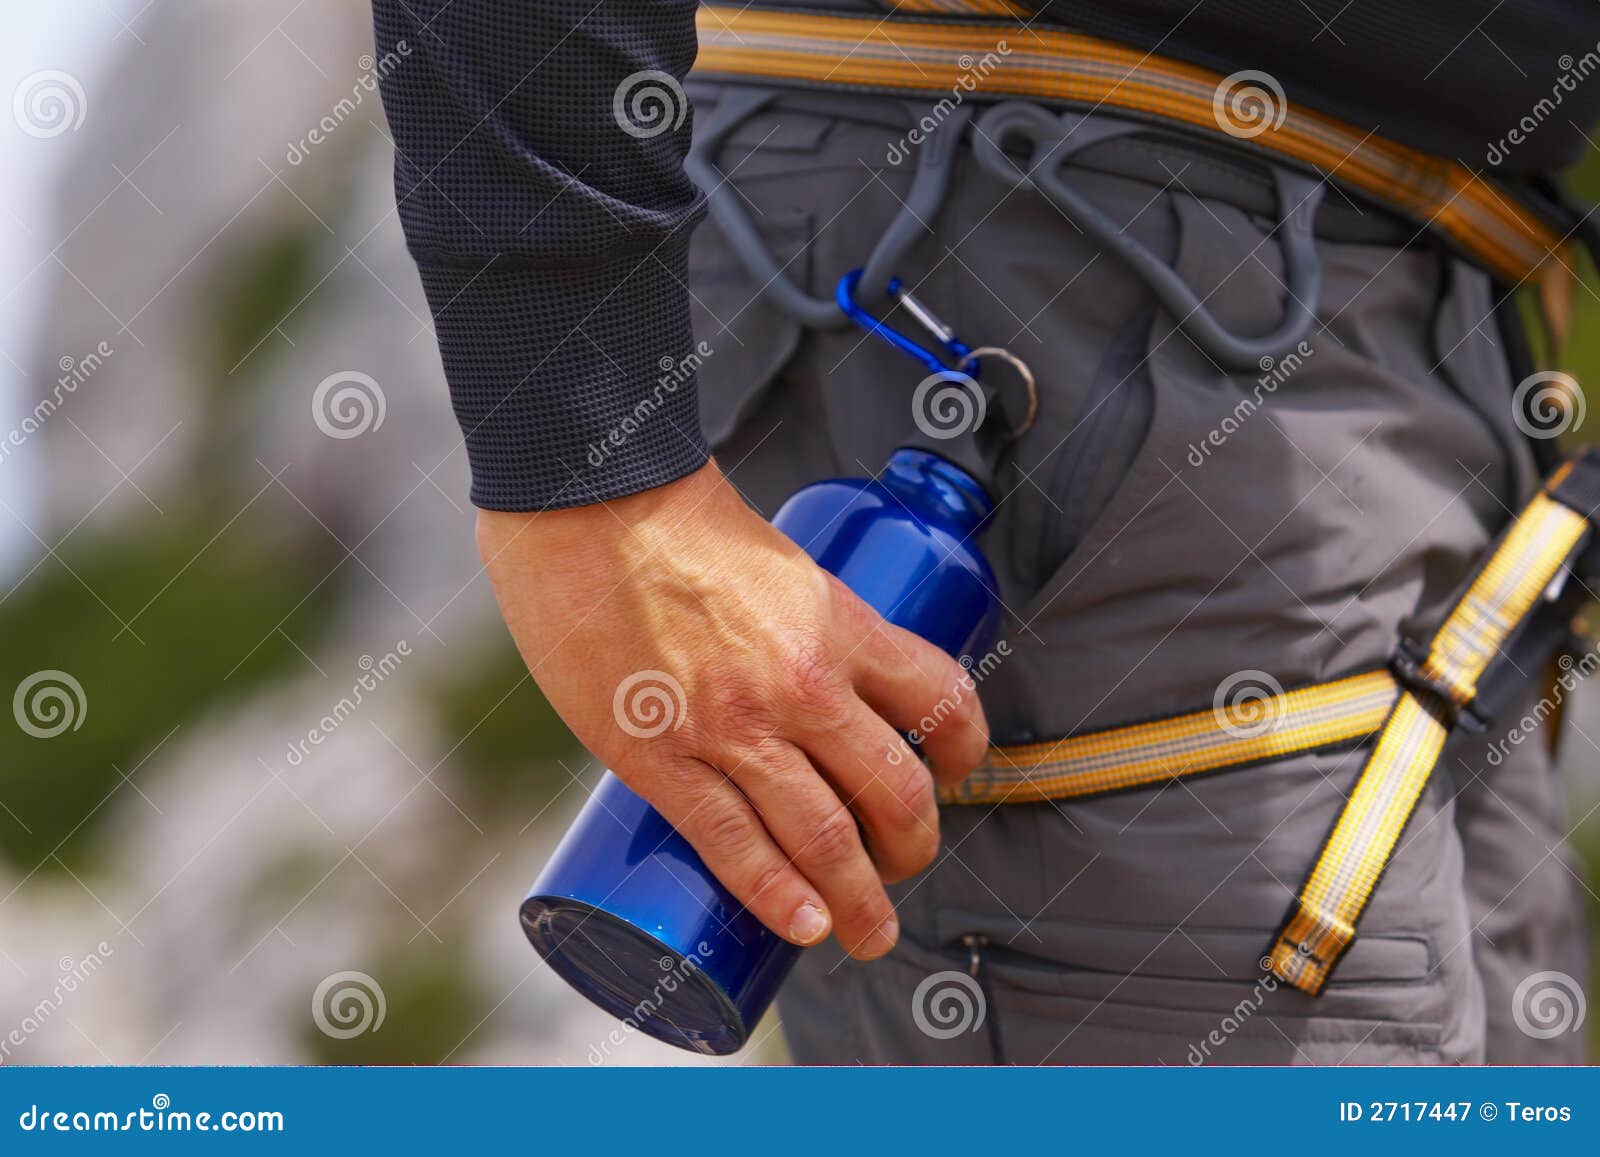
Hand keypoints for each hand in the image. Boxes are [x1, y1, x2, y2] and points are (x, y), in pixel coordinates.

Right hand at [477, 460, 989, 958]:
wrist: (585, 502)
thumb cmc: (677, 522)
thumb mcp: (780, 567)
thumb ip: (801, 627)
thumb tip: (806, 693)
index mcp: (841, 625)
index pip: (943, 702)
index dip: (964, 754)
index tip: (952, 779)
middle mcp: (802, 682)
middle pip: (895, 792)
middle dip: (913, 849)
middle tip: (903, 870)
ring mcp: (732, 726)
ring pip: (825, 838)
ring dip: (860, 901)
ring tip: (866, 932)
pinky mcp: (659, 757)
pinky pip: (733, 845)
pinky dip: (778, 897)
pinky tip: (806, 927)